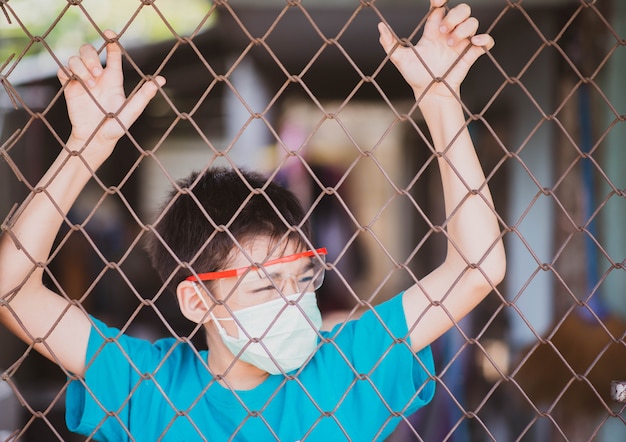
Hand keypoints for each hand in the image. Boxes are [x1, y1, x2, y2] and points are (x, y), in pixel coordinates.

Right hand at [57, 30, 164, 151]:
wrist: (96, 140)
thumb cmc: (115, 127)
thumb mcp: (132, 111)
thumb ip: (144, 95)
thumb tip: (162, 80)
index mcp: (113, 78)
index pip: (112, 53)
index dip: (111, 41)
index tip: (110, 34)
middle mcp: (96, 76)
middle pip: (88, 51)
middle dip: (91, 57)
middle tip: (98, 74)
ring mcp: (81, 81)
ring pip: (74, 58)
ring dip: (82, 67)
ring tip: (90, 84)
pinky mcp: (69, 88)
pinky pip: (62, 70)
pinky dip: (69, 72)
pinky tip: (78, 83)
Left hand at [378, 0, 493, 99]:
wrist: (429, 94)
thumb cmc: (415, 75)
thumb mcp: (399, 59)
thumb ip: (389, 43)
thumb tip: (380, 26)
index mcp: (433, 30)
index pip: (441, 7)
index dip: (440, 0)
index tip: (436, 2)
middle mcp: (449, 33)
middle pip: (461, 9)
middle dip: (454, 16)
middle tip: (443, 31)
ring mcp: (461, 43)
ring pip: (473, 21)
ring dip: (463, 29)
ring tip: (450, 44)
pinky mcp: (471, 54)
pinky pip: (486, 40)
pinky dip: (484, 38)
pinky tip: (474, 42)